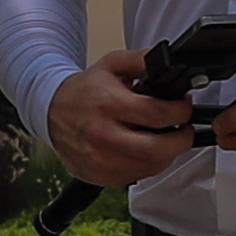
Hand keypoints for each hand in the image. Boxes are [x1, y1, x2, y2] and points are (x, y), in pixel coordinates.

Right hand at [45, 51, 194, 187]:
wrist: (52, 113)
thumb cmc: (84, 91)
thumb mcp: (111, 64)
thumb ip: (140, 59)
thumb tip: (167, 62)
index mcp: (109, 104)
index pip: (158, 114)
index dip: (181, 111)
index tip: (183, 107)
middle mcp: (104, 135)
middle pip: (158, 148)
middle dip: (181, 139)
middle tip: (183, 129)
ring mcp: (102, 160)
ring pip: (151, 166)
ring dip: (167, 153)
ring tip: (165, 138)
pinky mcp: (101, 175)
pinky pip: (138, 175)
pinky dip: (149, 164)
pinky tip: (146, 150)